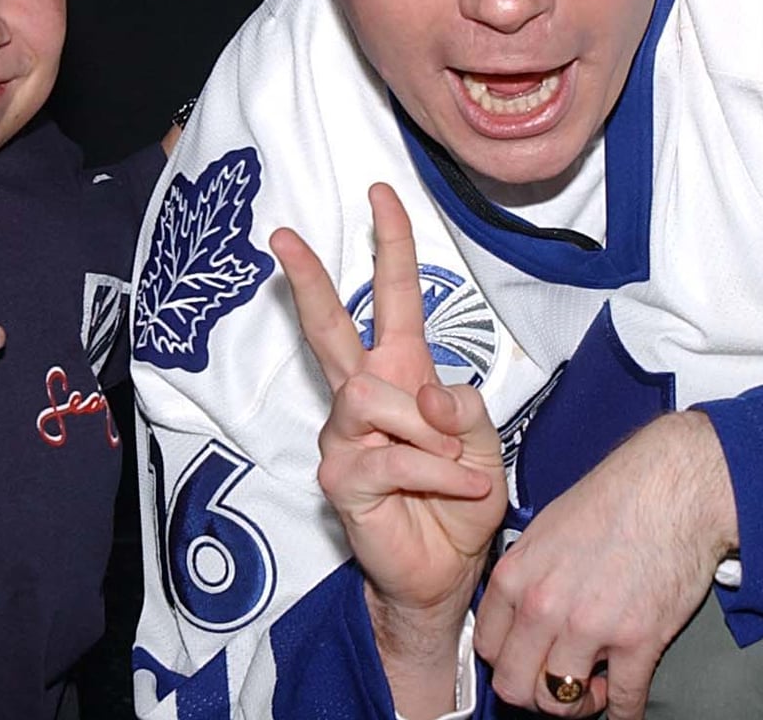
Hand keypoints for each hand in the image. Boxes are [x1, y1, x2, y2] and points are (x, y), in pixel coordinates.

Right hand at [273, 183, 507, 709]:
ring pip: (378, 398)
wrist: (445, 569)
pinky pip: (394, 455)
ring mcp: (343, 435)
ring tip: (457, 465)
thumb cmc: (459, 499)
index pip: (392, 298)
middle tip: (282, 235)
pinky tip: (457, 489)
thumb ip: (459, 403)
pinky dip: (438, 472)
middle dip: (308, 278)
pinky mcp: (339, 475)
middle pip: (328, 327)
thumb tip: (418, 392)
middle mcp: (363, 395)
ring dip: (433, 434)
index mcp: (401, 372)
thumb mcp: (480, 439)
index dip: (389, 244)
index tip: (381, 193)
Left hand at [474, 410, 736, 717]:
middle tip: (555, 684)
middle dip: (534, 692)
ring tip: (592, 687)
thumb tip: (519, 609)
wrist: (672, 486)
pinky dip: (623, 713)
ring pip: (559, 702)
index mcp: (517, 576)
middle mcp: (544, 605)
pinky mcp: (638, 640)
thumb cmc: (615, 498)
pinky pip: (622, 702)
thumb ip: (527, 574)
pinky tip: (624, 706)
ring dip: (576, 704)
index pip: (487, 647)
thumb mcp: (545, 528)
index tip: (525, 662)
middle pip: (515, 685)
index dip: (508, 661)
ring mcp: (589, 627)